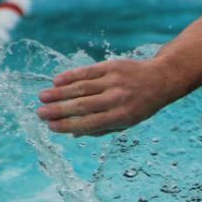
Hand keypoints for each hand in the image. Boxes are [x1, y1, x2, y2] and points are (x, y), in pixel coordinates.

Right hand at [36, 58, 176, 136]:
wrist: (160, 79)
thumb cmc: (141, 105)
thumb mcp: (127, 122)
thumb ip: (101, 128)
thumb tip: (73, 134)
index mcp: (121, 116)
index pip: (89, 123)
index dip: (68, 126)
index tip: (51, 127)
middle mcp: (117, 99)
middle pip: (82, 106)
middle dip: (58, 110)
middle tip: (40, 113)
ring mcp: (114, 81)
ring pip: (81, 88)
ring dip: (59, 93)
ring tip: (42, 97)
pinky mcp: (111, 66)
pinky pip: (87, 72)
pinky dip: (70, 76)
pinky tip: (56, 81)